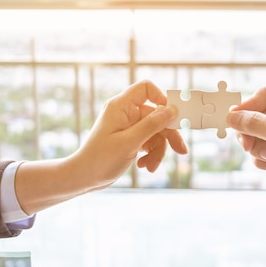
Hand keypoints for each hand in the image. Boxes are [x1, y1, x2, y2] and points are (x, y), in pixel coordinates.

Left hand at [15, 80, 186, 213]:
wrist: (84, 178)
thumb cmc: (100, 158)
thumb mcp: (130, 142)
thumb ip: (152, 125)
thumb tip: (171, 110)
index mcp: (121, 106)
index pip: (146, 88)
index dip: (161, 98)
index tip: (172, 115)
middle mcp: (126, 113)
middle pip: (157, 115)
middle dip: (168, 135)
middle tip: (180, 150)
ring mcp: (129, 127)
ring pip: (156, 132)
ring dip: (158, 150)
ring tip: (151, 166)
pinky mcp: (131, 139)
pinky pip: (150, 142)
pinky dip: (151, 154)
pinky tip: (145, 166)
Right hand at [227, 86, 265, 220]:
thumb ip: (255, 124)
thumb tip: (231, 117)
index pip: (263, 95)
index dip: (247, 107)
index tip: (232, 121)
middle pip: (257, 117)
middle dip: (251, 133)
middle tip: (248, 146)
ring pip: (258, 137)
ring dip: (258, 149)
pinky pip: (264, 153)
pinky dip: (264, 161)